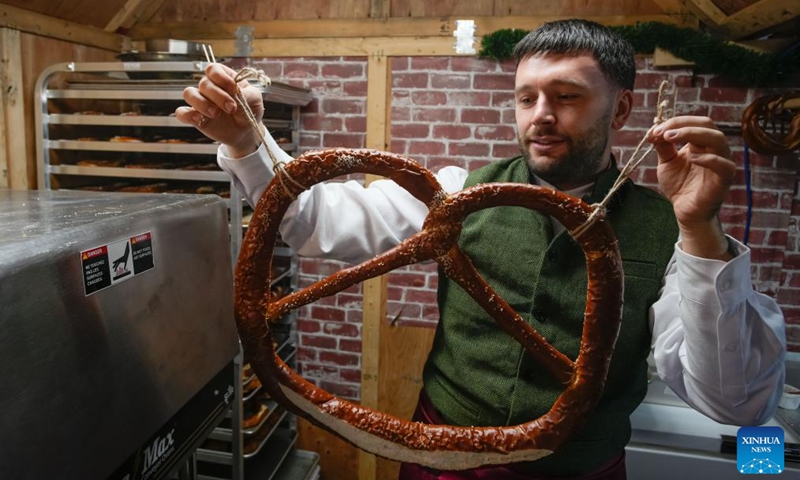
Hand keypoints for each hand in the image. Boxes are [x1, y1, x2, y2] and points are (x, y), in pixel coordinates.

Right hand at [176, 63, 264, 157]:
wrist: (245, 132)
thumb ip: (247, 93)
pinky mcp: (195, 116)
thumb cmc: (249, 110)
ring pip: (189, 93)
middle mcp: (209, 87)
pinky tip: (200, 120)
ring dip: (201, 103)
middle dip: (218, 96)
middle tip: (231, 108)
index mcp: (223, 77)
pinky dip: (188, 115)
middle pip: (204, 83)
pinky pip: (182, 112)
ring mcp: (200, 101)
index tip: (234, 89)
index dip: (221, 77)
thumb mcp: (255, 99)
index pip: (213, 69)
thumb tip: (235, 92)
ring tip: (215, 114)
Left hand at [647, 116, 735, 259]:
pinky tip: (691, 157)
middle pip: (707, 124)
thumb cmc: (679, 185)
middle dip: (682, 124)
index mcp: (701, 142)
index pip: (695, 122)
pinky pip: (724, 165)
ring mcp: (721, 162)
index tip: (653, 130)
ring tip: (670, 138)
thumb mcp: (666, 162)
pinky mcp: (724, 179)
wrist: (684, 211)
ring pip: (718, 139)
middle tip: (660, 132)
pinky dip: (709, 158)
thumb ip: (663, 146)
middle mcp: (714, 149)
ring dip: (692, 134)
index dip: (675, 122)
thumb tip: (654, 129)